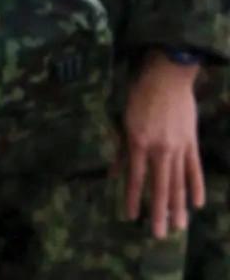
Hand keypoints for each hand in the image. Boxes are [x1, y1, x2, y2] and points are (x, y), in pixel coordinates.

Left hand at [119, 52, 204, 237]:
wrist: (167, 77)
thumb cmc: (139, 96)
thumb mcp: (124, 121)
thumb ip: (120, 149)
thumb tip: (114, 174)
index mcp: (139, 142)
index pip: (135, 178)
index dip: (132, 198)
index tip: (130, 216)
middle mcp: (160, 149)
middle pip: (160, 186)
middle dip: (159, 212)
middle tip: (159, 234)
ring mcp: (178, 147)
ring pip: (178, 182)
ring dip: (178, 205)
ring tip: (179, 226)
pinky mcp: (191, 142)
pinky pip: (194, 169)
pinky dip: (195, 186)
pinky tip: (197, 203)